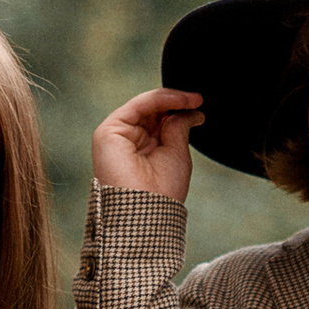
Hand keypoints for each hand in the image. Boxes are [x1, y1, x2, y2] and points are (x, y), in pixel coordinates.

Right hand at [90, 86, 202, 202]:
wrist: (148, 210)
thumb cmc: (163, 190)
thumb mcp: (177, 152)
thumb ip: (178, 127)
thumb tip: (191, 110)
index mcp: (143, 148)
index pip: (159, 120)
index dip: (178, 109)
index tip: (200, 106)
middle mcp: (128, 141)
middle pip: (152, 110)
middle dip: (176, 102)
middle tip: (198, 100)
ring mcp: (117, 135)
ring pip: (145, 105)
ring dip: (171, 98)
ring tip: (193, 100)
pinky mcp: (109, 132)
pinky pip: (138, 106)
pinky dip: (160, 99)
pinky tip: (180, 101)